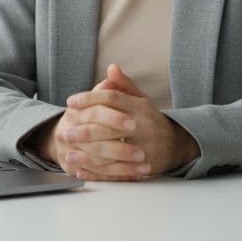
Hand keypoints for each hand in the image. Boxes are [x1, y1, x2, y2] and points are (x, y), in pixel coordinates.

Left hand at [60, 64, 200, 180]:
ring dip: (86, 155)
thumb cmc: (150, 120)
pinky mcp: (143, 167)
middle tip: (65, 132)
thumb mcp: (141, 99)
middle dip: (84, 131)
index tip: (70, 102)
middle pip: (108, 127)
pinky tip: (81, 171)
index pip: (111, 98)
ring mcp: (144, 148)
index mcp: (140, 107)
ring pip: (111, 152)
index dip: (89, 98)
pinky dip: (96, 173)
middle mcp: (142, 126)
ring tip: (68, 155)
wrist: (176, 145)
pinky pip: (116, 172)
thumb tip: (111, 68)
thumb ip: (124, 85)